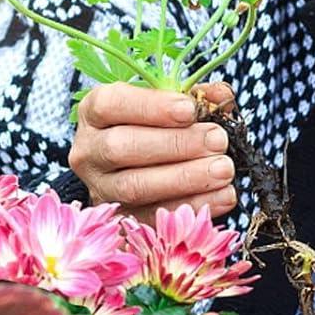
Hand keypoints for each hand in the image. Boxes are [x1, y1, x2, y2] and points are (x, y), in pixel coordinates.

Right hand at [69, 81, 236, 223]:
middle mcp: (89, 151)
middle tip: (217, 140)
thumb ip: (195, 97)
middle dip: (176, 144)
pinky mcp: (121, 218)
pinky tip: (224, 195)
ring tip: (224, 169)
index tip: (190, 110)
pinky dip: (193, 206)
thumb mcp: (169, 105)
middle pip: (122, 147)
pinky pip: (154, 217)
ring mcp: (101, 188)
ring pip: (135, 186)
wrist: (135, 172)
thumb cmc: (154, 128)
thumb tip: (221, 96)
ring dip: (186, 178)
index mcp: (95, 112)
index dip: (151, 107)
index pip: (111, 105)